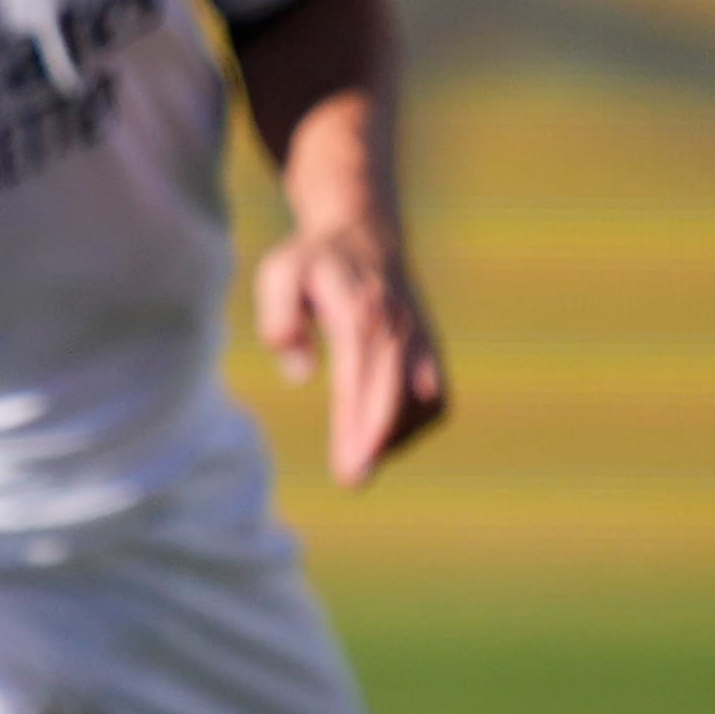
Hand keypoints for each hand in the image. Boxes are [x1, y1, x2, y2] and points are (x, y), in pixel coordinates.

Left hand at [254, 222, 449, 486]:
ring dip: (394, 434)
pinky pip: (434, 397)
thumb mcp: (279, 274)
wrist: (364, 232)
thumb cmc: (313, 262)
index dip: (361, 418)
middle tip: (352, 481)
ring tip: (357, 456)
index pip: (363, 371)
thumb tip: (301, 374)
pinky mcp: (430, 348)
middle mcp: (398, 326)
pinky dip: (414, 423)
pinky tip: (380, 438)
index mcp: (359, 310)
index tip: (354, 459)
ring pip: (423, 399)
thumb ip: (280, 318)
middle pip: (393, 392)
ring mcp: (420, 338)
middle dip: (376, 440)